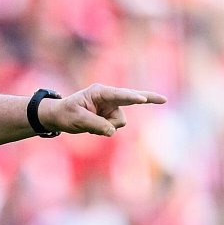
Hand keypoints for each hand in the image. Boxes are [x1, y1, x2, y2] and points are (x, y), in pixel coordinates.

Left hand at [39, 83, 167, 136]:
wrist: (59, 116)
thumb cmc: (65, 113)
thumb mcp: (77, 119)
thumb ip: (96, 125)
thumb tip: (112, 132)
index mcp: (99, 92)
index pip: (118, 95)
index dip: (131, 97)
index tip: (141, 98)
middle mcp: (108, 98)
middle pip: (132, 98)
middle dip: (148, 98)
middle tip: (164, 99)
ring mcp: (111, 107)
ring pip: (120, 122)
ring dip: (107, 127)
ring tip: (89, 125)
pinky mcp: (110, 115)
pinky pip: (115, 127)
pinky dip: (106, 130)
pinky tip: (93, 127)